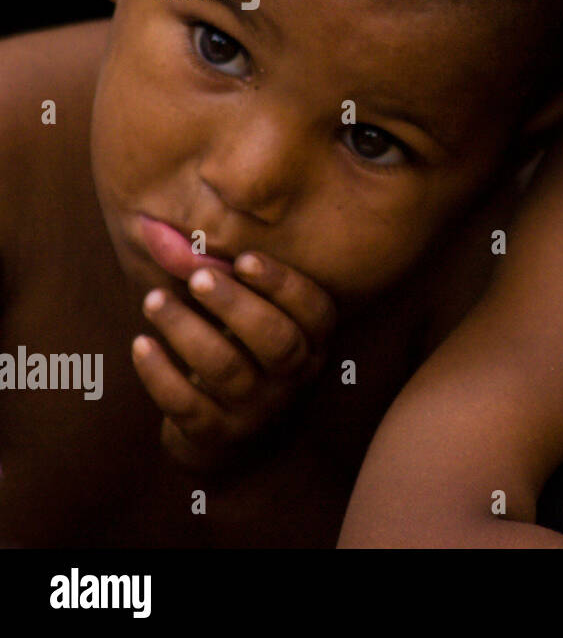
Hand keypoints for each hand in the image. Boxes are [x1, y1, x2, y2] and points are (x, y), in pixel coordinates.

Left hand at [131, 252, 337, 471]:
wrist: (235, 437)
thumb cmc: (241, 351)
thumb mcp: (245, 315)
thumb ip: (213, 272)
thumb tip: (158, 231)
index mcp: (313, 342)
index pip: (315, 312)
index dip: (282, 284)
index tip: (244, 258)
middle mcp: (295, 377)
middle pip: (274, 340)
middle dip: (234, 304)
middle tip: (195, 278)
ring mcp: (258, 410)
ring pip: (227, 368)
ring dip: (186, 329)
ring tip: (153, 300)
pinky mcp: (217, 433)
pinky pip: (187, 405)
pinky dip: (159, 373)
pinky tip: (140, 344)